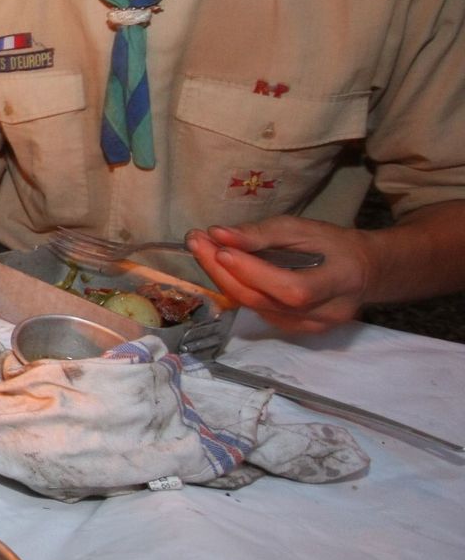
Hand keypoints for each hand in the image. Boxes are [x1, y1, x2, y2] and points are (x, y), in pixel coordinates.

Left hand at [185, 216, 371, 333]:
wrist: (363, 272)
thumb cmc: (334, 245)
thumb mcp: (303, 228)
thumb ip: (262, 234)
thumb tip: (218, 235)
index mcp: (340, 282)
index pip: (292, 288)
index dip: (253, 272)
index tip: (219, 247)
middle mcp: (327, 313)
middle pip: (266, 302)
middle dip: (224, 273)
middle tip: (197, 243)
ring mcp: (313, 327)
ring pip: (257, 309)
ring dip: (224, 280)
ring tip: (203, 250)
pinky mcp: (297, 331)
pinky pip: (259, 312)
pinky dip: (237, 290)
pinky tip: (223, 269)